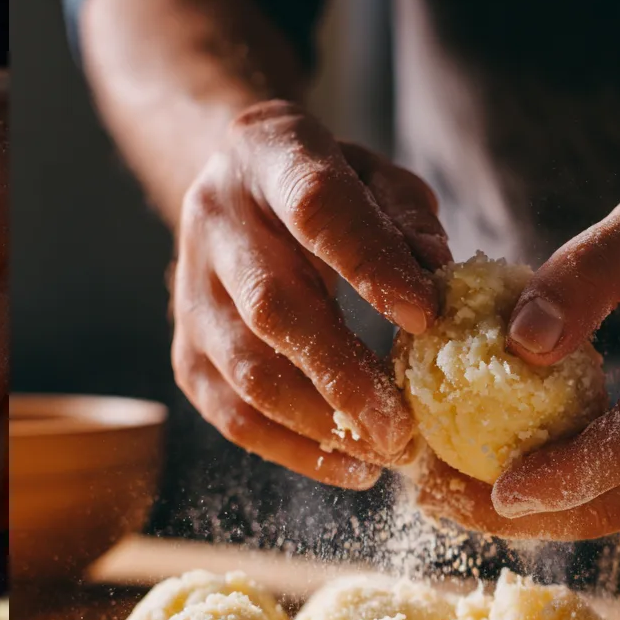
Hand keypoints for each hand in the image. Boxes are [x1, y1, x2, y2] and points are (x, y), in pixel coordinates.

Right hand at [171, 100, 446, 488]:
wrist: (237, 186)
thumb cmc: (326, 185)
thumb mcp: (374, 174)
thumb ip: (406, 217)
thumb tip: (435, 274)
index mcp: (268, 154)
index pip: (315, 207)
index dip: (369, 263)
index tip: (425, 318)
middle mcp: (215, 218)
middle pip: (270, 304)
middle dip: (342, 373)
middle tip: (405, 428)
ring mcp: (190, 285)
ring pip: (243, 369)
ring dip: (318, 424)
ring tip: (386, 455)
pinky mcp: (185, 345)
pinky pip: (227, 410)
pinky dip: (290, 449)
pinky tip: (348, 466)